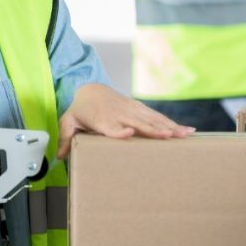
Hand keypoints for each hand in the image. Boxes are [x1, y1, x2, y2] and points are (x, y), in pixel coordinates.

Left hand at [56, 83, 194, 157]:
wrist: (91, 88)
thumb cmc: (80, 109)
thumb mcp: (68, 121)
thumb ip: (64, 139)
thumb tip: (59, 158)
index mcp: (102, 119)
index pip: (111, 126)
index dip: (119, 131)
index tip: (129, 133)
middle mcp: (119, 113)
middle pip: (138, 123)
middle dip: (154, 129)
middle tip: (169, 137)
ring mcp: (132, 110)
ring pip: (153, 119)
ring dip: (170, 127)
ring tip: (186, 135)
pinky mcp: (140, 108)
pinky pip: (157, 117)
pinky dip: (172, 123)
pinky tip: (187, 130)